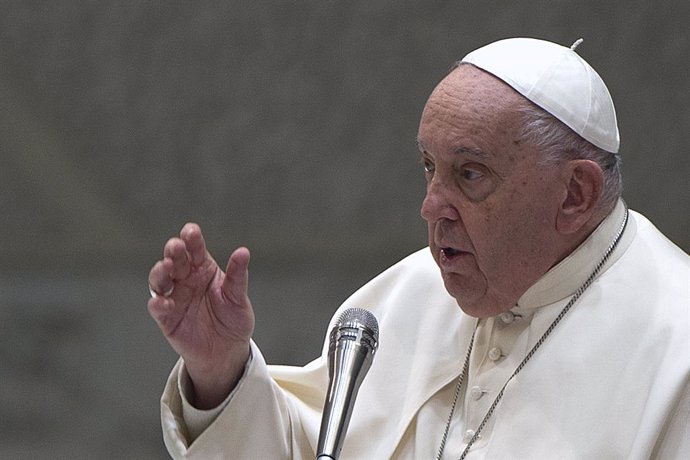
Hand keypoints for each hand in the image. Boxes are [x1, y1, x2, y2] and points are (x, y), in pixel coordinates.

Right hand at [148, 223, 254, 408]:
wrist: (227, 350)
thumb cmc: (233, 319)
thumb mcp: (238, 297)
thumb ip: (237, 276)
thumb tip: (243, 251)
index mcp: (203, 268)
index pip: (195, 249)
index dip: (191, 238)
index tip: (191, 231)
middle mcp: (185, 279)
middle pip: (175, 260)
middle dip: (173, 251)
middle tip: (175, 246)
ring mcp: (174, 297)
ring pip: (160, 280)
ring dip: (160, 272)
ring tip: (166, 268)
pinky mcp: (167, 318)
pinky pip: (158, 308)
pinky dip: (158, 304)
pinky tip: (165, 302)